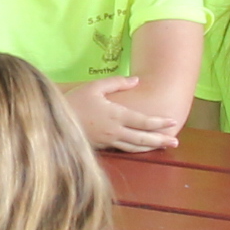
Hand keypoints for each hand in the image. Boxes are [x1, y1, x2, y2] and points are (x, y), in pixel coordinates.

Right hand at [66, 74, 182, 152]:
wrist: (53, 121)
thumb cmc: (75, 101)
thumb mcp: (95, 87)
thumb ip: (117, 83)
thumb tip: (136, 80)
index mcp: (115, 115)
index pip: (143, 121)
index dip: (159, 123)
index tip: (173, 122)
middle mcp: (115, 131)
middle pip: (143, 138)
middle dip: (160, 140)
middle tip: (176, 143)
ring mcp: (108, 140)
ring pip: (134, 147)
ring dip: (151, 148)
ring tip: (164, 147)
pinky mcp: (102, 146)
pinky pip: (124, 149)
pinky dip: (136, 149)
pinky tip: (142, 148)